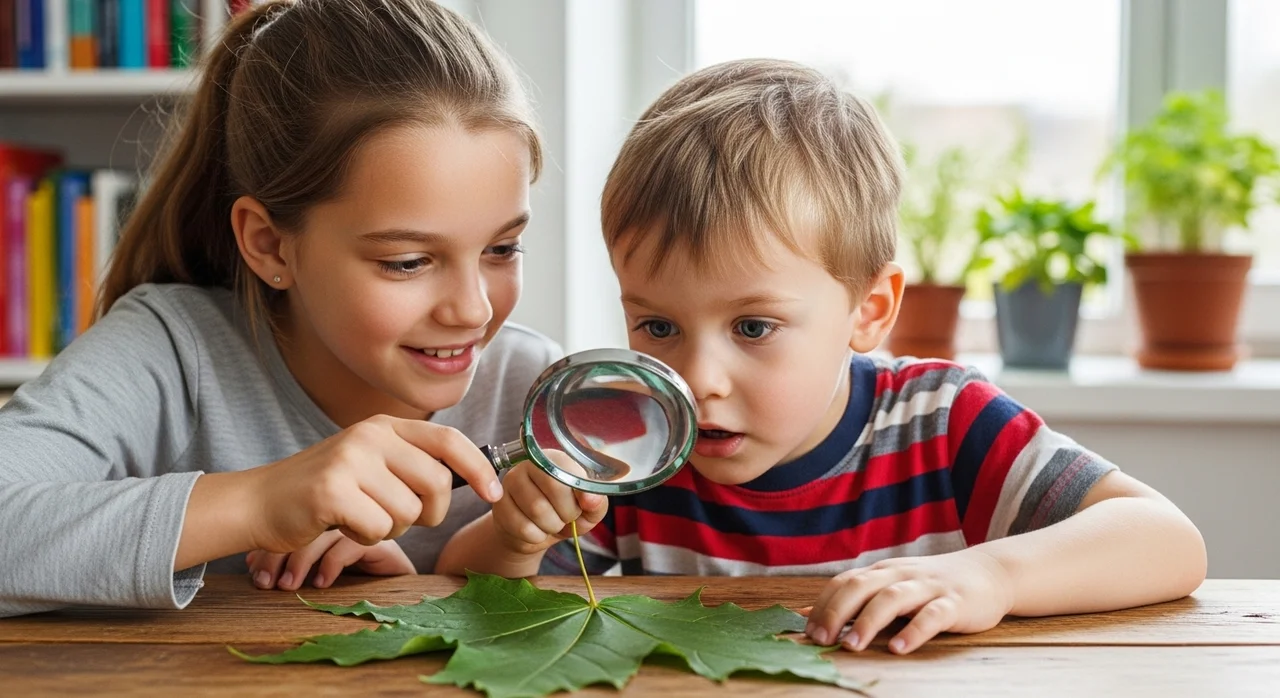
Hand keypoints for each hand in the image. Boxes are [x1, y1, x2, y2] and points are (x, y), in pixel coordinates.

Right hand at [244, 415, 502, 553]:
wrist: (260, 502)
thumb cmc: (325, 490)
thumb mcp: (371, 462)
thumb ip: (413, 463)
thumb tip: (475, 476)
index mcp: (385, 426)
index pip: (449, 440)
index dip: (478, 468)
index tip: (493, 494)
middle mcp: (370, 435)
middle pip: (437, 483)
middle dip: (426, 513)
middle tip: (396, 516)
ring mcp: (350, 460)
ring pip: (409, 512)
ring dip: (389, 528)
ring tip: (359, 515)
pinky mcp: (332, 490)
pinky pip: (379, 528)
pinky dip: (364, 537)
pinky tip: (341, 523)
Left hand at [246, 530, 415, 589]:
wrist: (395, 596)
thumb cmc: (351, 583)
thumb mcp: (311, 570)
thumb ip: (286, 561)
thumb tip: (251, 563)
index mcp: (325, 517)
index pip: (291, 521)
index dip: (270, 546)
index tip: (254, 570)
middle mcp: (344, 517)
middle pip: (304, 525)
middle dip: (280, 555)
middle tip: (267, 582)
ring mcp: (364, 527)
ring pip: (323, 534)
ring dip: (300, 562)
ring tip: (289, 586)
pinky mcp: (381, 543)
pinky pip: (350, 545)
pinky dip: (331, 564)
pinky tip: (321, 582)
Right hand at [491, 452, 608, 555]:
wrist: (534, 533)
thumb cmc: (563, 513)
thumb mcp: (587, 510)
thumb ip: (596, 502)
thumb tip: (592, 499)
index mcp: (555, 458)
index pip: (570, 470)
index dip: (581, 494)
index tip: (584, 506)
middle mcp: (529, 464)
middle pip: (554, 488)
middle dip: (568, 512)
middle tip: (567, 517)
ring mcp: (510, 482)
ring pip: (538, 509)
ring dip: (552, 526)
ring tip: (552, 523)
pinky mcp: (499, 505)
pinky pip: (523, 527)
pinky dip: (537, 536)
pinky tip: (536, 530)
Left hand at [805, 549, 1015, 653]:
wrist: (989, 572)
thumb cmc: (930, 585)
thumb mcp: (891, 585)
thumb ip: (855, 599)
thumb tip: (804, 616)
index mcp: (882, 572)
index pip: (844, 582)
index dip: (823, 605)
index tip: (806, 632)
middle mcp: (900, 575)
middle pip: (861, 587)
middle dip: (837, 612)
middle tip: (820, 639)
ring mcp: (927, 587)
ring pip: (892, 599)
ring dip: (869, 621)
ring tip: (852, 645)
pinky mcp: (954, 602)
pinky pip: (932, 616)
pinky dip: (914, 631)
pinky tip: (900, 648)